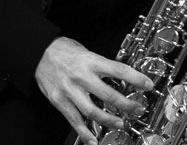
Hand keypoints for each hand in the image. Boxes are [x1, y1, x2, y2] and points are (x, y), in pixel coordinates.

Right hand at [34, 37, 154, 144]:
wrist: (38, 53)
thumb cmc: (64, 51)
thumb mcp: (87, 52)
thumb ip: (102, 66)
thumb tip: (121, 78)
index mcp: (91, 61)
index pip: (119, 70)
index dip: (136, 79)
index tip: (148, 86)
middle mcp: (81, 77)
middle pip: (108, 95)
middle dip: (126, 105)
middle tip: (137, 109)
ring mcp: (69, 91)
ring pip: (92, 111)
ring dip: (109, 120)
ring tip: (120, 123)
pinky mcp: (59, 101)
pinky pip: (74, 120)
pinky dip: (84, 132)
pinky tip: (93, 139)